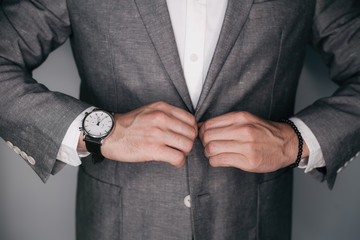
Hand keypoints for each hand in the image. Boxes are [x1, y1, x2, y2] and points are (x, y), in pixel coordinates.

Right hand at [79, 102, 196, 166]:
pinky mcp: (153, 149)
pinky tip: (173, 161)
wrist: (109, 133)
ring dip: (184, 153)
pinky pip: (178, 158)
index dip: (191, 130)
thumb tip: (185, 125)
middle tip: (181, 147)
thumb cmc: (129, 124)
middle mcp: (162, 119)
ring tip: (176, 154)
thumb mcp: (149, 110)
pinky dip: (179, 162)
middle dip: (188, 142)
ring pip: (187, 145)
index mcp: (162, 108)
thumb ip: (167, 114)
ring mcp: (158, 134)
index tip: (186, 136)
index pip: (191, 120)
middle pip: (191, 133)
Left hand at [198, 111, 308, 172]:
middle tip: (208, 145)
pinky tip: (219, 160)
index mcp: (240, 118)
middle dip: (204, 142)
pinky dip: (214, 161)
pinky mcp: (248, 161)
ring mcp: (246, 146)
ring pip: (212, 149)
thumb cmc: (264, 132)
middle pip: (208, 136)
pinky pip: (220, 160)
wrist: (287, 143)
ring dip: (209, 153)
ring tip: (214, 153)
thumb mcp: (246, 119)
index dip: (202, 131)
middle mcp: (243, 130)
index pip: (209, 124)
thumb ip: (226, 122)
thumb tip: (202, 126)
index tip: (204, 135)